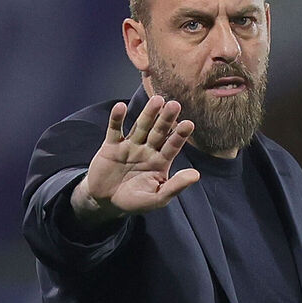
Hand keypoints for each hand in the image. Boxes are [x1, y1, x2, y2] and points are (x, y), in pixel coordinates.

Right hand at [71, 95, 199, 226]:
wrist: (105, 202)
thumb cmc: (134, 201)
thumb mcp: (157, 198)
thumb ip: (175, 186)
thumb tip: (196, 175)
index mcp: (160, 161)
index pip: (172, 146)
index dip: (180, 135)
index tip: (188, 124)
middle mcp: (147, 149)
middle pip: (158, 132)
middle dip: (166, 119)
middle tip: (175, 105)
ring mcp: (129, 145)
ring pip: (140, 127)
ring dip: (148, 114)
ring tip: (156, 100)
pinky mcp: (111, 146)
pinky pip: (114, 130)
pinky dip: (117, 119)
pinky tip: (121, 107)